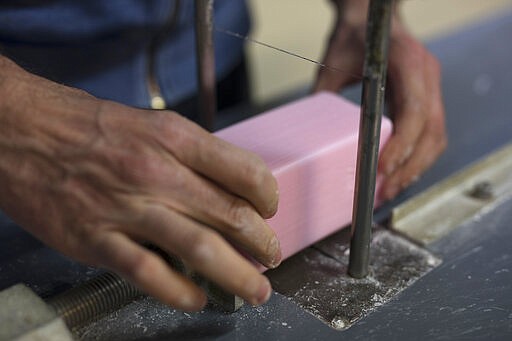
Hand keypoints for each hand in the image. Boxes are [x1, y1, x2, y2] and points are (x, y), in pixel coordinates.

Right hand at [0, 57, 280, 310]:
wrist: (19, 131)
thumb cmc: (86, 126)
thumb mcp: (148, 123)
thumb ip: (189, 155)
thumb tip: (227, 187)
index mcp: (173, 138)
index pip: (244, 171)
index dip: (267, 196)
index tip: (269, 210)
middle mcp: (156, 172)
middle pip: (230, 215)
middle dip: (262, 242)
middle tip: (272, 256)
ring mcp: (126, 209)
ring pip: (201, 250)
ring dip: (238, 275)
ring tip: (256, 290)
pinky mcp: (96, 240)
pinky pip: (151, 274)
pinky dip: (181, 292)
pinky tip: (198, 298)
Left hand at [314, 1, 446, 199]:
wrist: (372, 18)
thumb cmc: (354, 35)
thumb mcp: (333, 61)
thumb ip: (324, 93)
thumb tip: (308, 132)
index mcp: (408, 61)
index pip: (414, 109)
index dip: (402, 142)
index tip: (382, 167)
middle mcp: (426, 75)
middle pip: (431, 130)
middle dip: (409, 166)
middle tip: (385, 191)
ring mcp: (430, 87)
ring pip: (436, 137)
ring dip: (415, 167)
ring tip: (390, 190)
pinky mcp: (427, 99)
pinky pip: (430, 134)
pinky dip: (416, 157)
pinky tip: (398, 173)